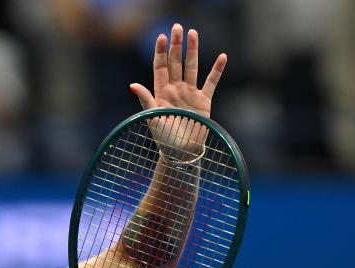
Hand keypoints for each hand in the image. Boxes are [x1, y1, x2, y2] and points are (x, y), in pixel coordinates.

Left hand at [129, 24, 226, 154]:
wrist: (182, 154)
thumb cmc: (164, 140)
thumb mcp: (152, 119)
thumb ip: (145, 100)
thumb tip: (132, 84)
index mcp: (161, 93)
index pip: (160, 67)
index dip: (160, 52)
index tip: (162, 36)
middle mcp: (175, 90)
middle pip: (175, 62)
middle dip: (176, 45)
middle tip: (177, 27)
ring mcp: (190, 94)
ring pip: (192, 67)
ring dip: (193, 51)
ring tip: (193, 33)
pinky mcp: (204, 101)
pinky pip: (211, 82)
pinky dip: (217, 70)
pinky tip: (222, 57)